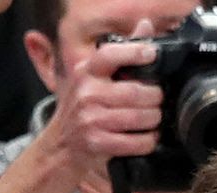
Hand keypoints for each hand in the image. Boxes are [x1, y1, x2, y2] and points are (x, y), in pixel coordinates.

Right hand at [45, 22, 164, 168]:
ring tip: (153, 118)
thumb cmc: (82, 107)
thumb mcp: (93, 77)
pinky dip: (148, 141)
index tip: (151, 54)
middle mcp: (86, 94)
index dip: (134, 52)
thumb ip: (121, 52)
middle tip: (156, 99)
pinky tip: (147, 137)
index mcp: (86, 72)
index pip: (109, 55)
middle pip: (136, 92)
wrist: (60, 144)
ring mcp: (91, 120)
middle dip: (155, 97)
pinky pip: (136, 142)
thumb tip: (146, 25)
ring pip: (140, 117)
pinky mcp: (97, 143)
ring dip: (154, 119)